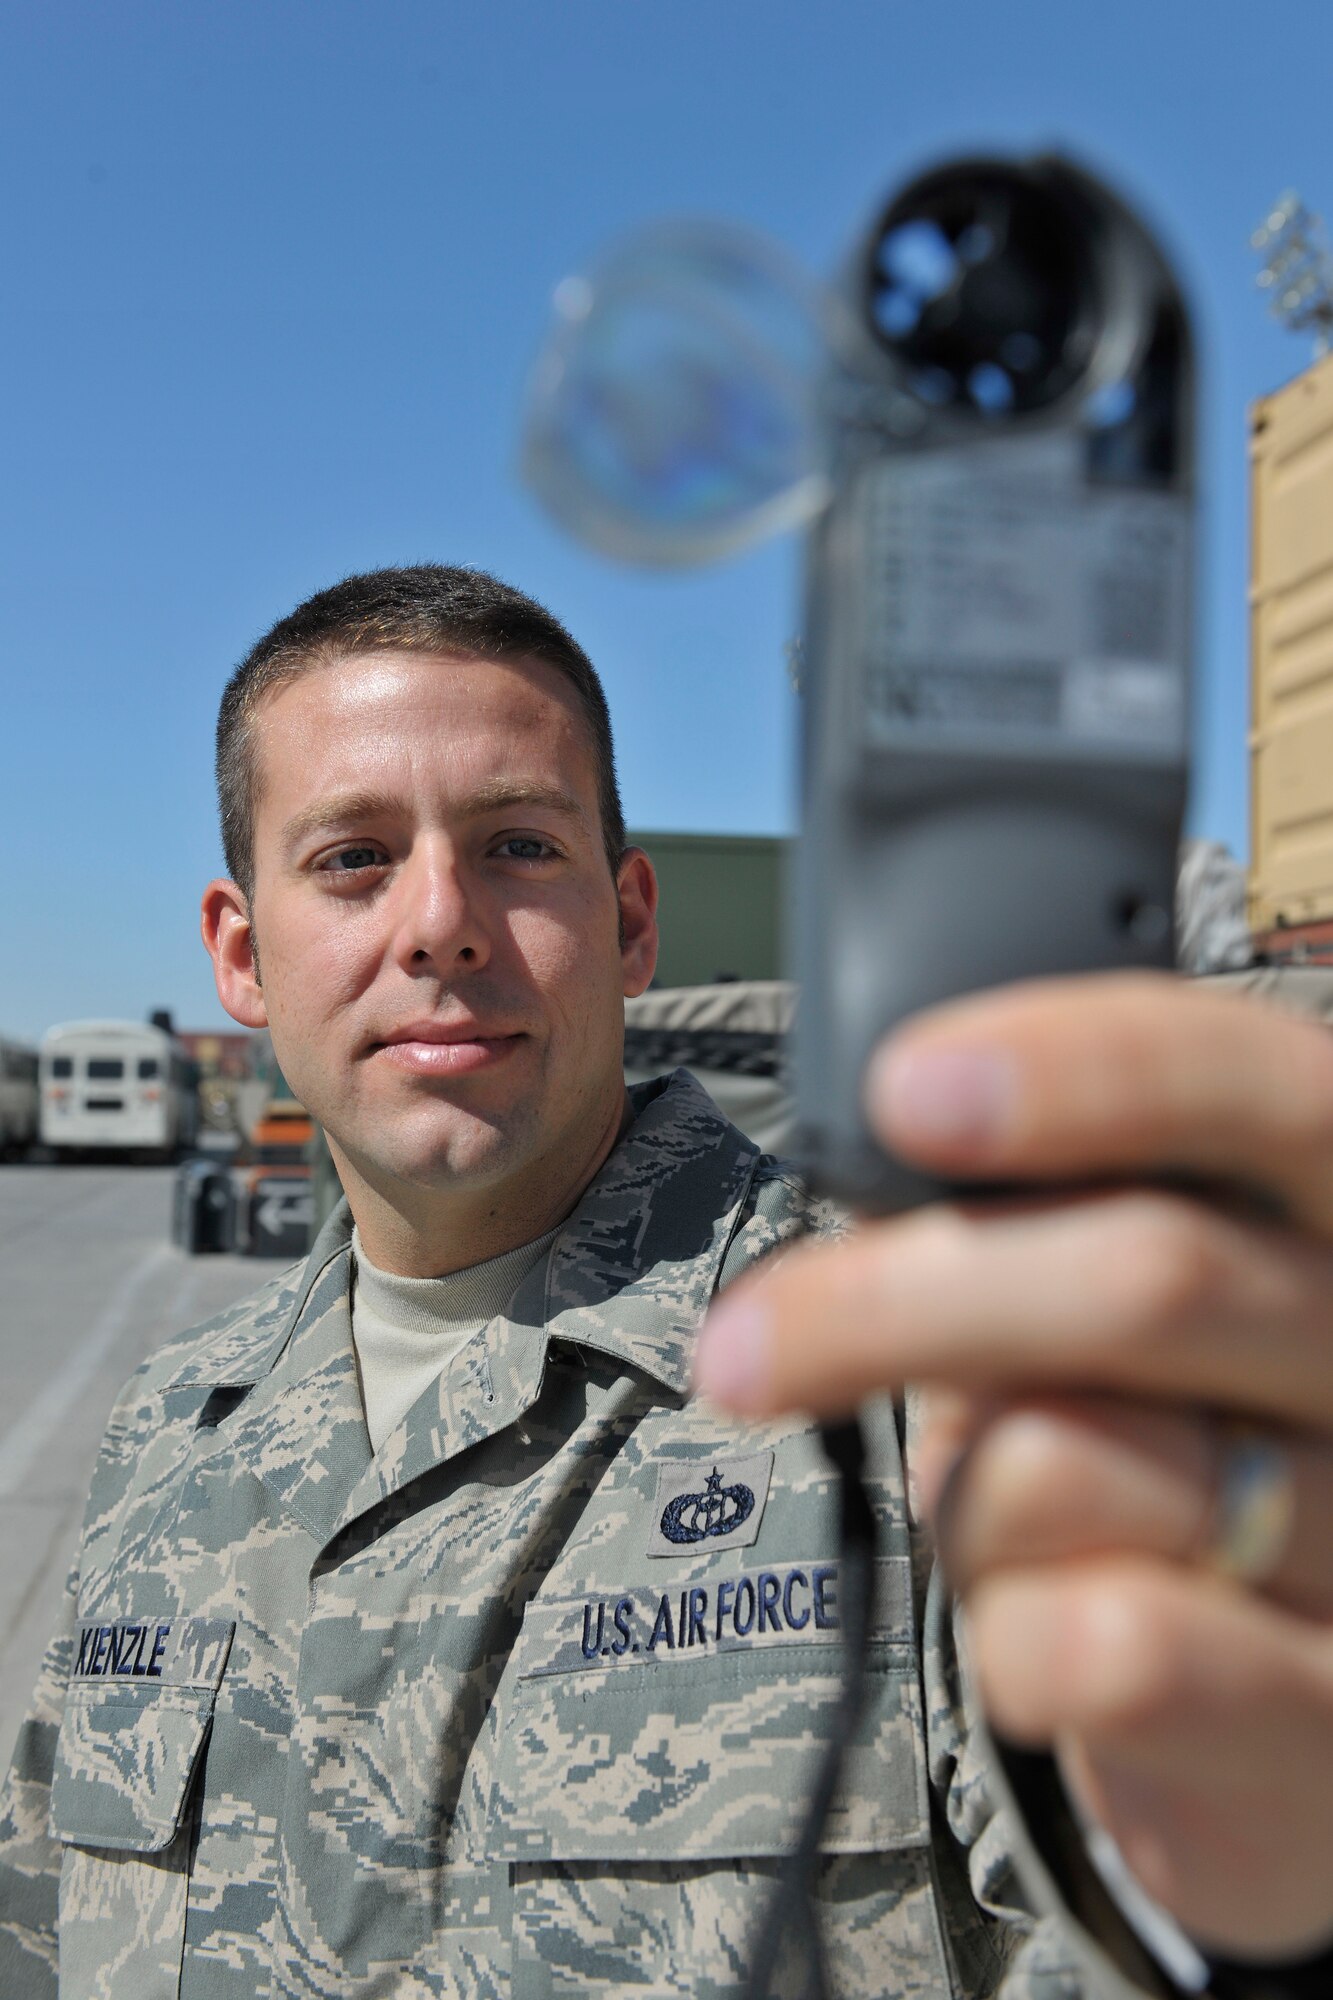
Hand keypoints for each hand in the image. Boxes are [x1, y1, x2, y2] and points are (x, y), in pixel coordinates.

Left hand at [694, 972, 1332, 1959]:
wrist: (1278, 1707)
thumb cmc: (1166, 1456)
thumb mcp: (1122, 1313)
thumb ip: (1037, 1226)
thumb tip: (870, 1159)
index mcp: (1331, 1208)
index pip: (1251, 1084)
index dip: (1083, 1069)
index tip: (905, 1090)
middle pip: (1149, 1277)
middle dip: (896, 1302)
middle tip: (740, 1348)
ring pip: (1079, 1467)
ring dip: (966, 1506)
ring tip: (1005, 1530)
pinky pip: (1112, 1649)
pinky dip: (1014, 1637)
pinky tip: (1045, 1637)